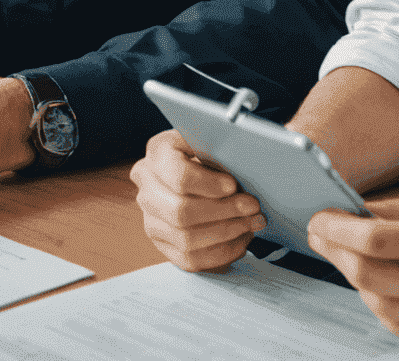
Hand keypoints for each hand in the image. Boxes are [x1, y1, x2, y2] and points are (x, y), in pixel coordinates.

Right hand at [129, 128, 265, 270]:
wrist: (188, 171)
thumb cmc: (203, 153)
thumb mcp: (207, 139)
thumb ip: (217, 146)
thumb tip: (240, 160)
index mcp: (157, 153)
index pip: (179, 176)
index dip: (209, 185)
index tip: (233, 186)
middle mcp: (147, 188)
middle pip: (181, 212)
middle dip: (224, 212)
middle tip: (252, 208)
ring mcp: (151, 220)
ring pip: (186, 240)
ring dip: (226, 234)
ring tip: (250, 224)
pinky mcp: (162, 245)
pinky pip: (190, 260)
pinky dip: (220, 253)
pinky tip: (239, 240)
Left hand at [309, 194, 398, 359]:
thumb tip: (354, 206)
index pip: (373, 238)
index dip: (336, 227)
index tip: (317, 216)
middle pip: (365, 273)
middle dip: (333, 250)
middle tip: (318, 233)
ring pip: (375, 302)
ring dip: (353, 276)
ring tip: (346, 253)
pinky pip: (395, 324)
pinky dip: (379, 302)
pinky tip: (377, 282)